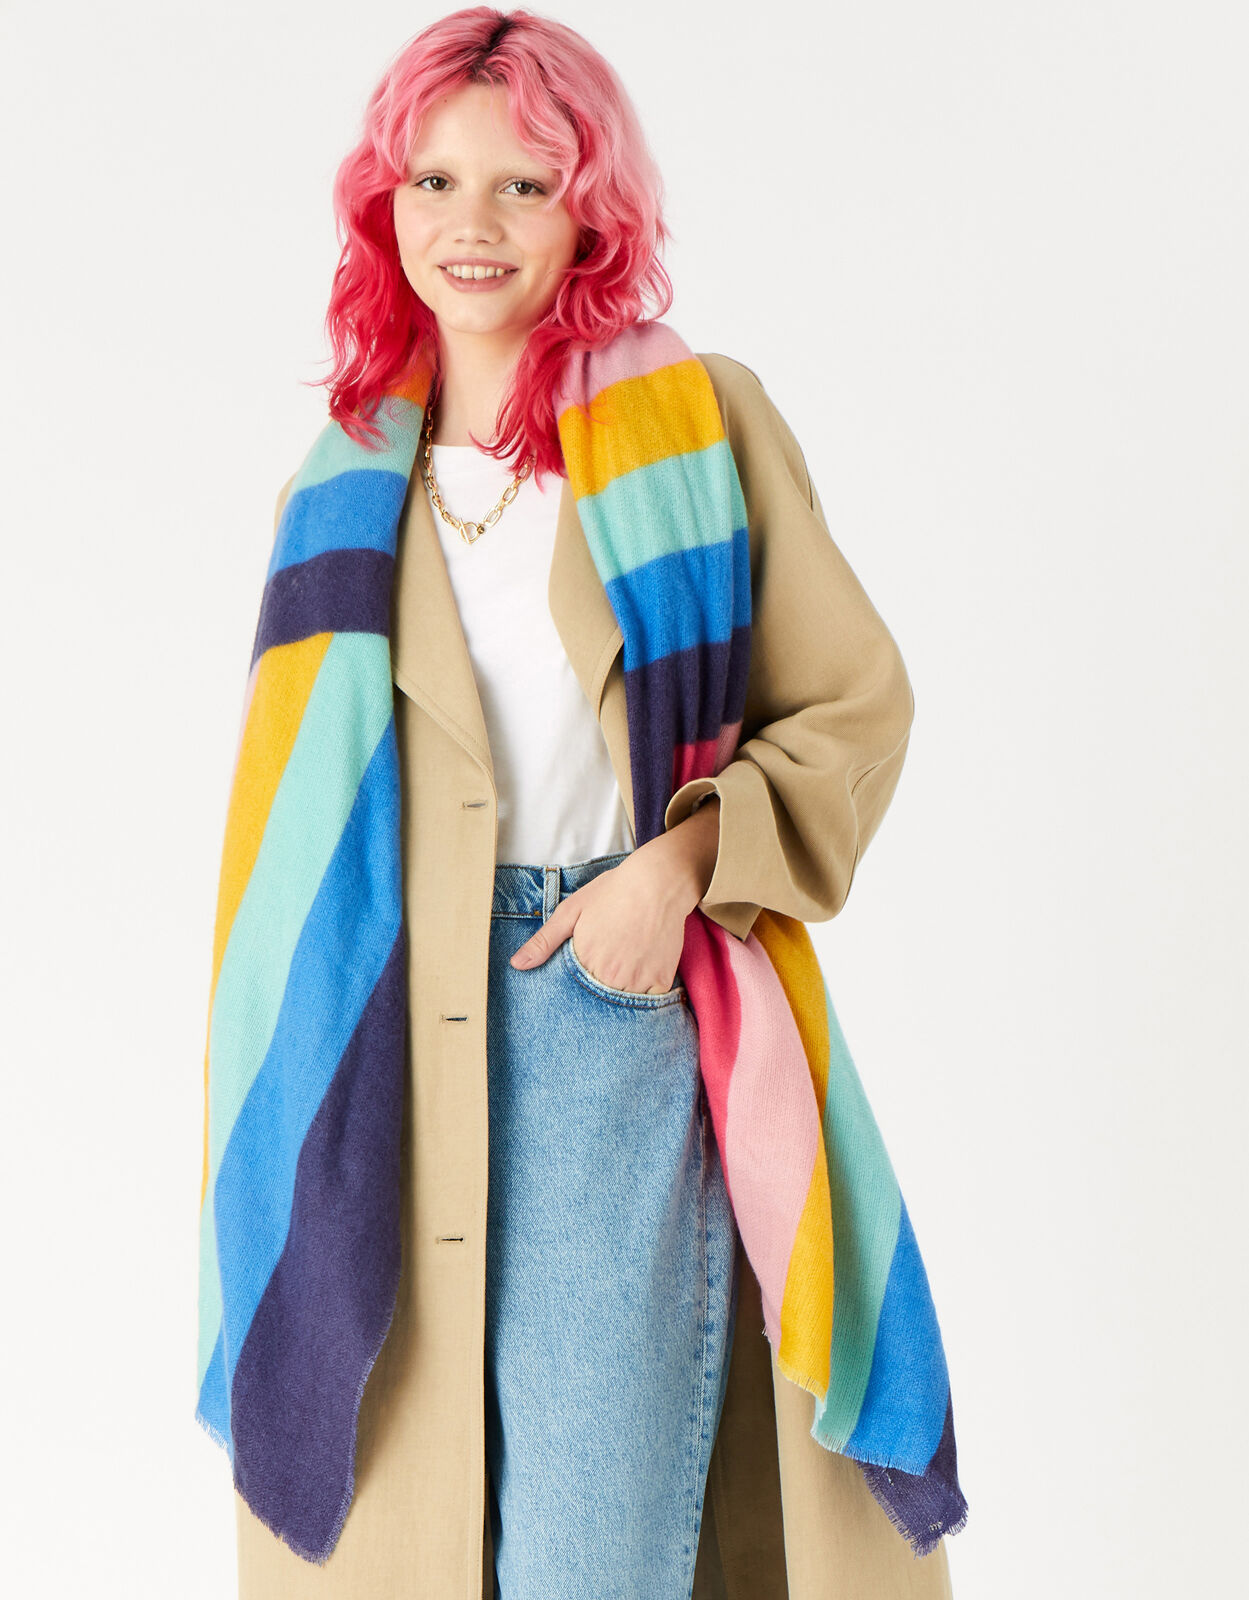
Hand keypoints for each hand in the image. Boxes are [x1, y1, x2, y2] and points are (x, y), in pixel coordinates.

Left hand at [509, 797, 720, 990]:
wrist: (658, 881)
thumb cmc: (613, 892)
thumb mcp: (572, 910)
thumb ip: (544, 941)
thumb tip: (517, 965)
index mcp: (584, 961)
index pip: (574, 991)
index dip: (578, 983)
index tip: (587, 967)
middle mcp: (610, 976)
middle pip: (599, 1000)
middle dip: (599, 989)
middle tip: (609, 961)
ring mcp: (637, 980)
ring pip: (623, 1003)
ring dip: (621, 991)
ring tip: (625, 963)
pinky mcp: (661, 980)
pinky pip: (650, 1000)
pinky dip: (646, 990)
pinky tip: (643, 967)